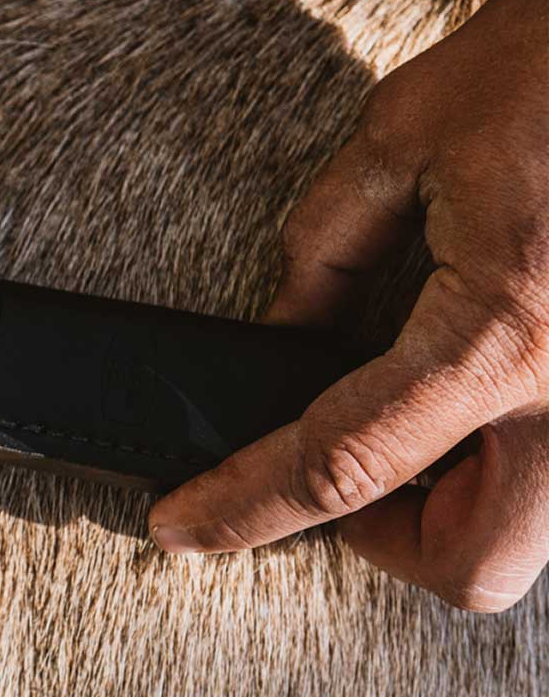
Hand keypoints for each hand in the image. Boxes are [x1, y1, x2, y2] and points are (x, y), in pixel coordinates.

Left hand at [150, 0, 548, 611]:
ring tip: (409, 424)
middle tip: (329, 478)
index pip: (338, 464)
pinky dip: (517, 457)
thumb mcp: (410, 133)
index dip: (242, 505)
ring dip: (459, 505)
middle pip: (468, 563)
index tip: (182, 524)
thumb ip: (329, 246)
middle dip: (382, 541)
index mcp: (502, 339)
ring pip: (534, 534)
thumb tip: (287, 330)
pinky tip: (484, 388)